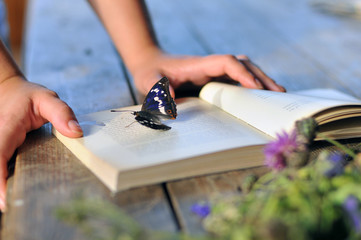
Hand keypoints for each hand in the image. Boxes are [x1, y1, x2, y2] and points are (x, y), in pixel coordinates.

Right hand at [0, 77, 82, 210]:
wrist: (9, 91)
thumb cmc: (27, 96)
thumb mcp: (47, 98)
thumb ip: (62, 113)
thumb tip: (76, 132)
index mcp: (6, 128)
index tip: (4, 200)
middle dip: (1, 189)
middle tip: (14, 208)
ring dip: (3, 185)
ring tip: (15, 203)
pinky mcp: (2, 150)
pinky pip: (2, 166)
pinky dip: (6, 178)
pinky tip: (18, 189)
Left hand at [130, 51, 284, 95]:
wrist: (150, 65)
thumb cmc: (150, 73)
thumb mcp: (148, 81)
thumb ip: (157, 90)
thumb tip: (171, 104)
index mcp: (199, 65)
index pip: (227, 63)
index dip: (242, 73)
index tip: (256, 87)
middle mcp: (210, 66)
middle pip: (242, 65)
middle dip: (261, 77)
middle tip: (278, 93)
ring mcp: (213, 72)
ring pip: (244, 70)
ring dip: (261, 79)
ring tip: (278, 94)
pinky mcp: (214, 79)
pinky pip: (238, 79)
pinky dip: (252, 84)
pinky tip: (261, 96)